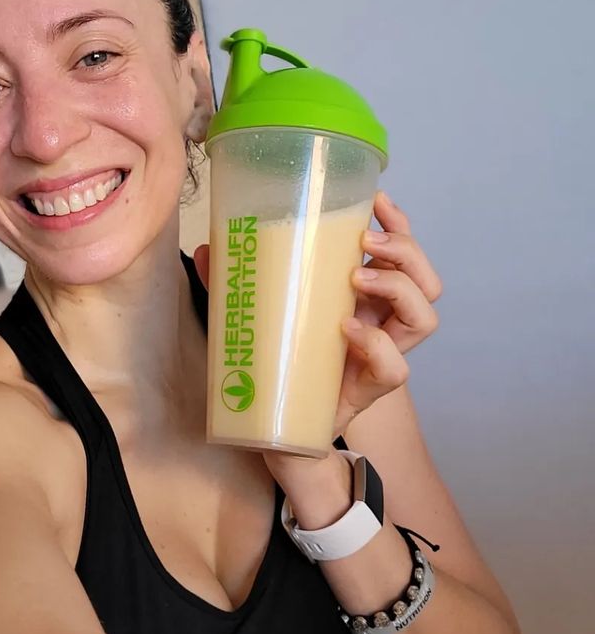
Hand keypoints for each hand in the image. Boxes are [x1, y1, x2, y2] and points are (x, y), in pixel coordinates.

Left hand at [192, 191, 442, 478]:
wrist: (275, 435)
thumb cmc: (273, 367)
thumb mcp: (252, 314)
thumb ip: (231, 283)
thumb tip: (207, 247)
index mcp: (361, 298)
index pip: (400, 255)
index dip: (400, 224)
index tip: (378, 199)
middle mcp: (380, 323)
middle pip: (425, 281)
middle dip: (406, 251)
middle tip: (366, 241)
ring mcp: (379, 356)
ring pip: (424, 318)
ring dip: (398, 287)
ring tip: (358, 277)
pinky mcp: (368, 390)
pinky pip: (395, 367)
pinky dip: (377, 343)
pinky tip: (348, 330)